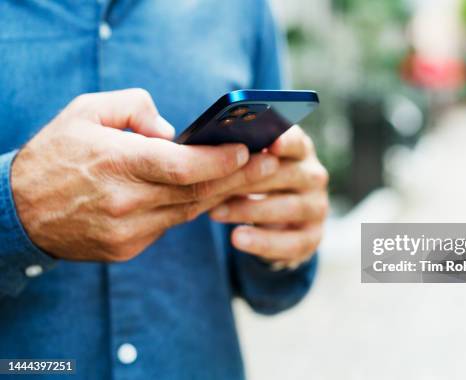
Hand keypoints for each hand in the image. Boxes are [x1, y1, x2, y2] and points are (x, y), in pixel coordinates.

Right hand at [11, 89, 278, 261]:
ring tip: (251, 177)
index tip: (248, 150)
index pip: (181, 167)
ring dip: (221, 194)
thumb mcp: (86, 111)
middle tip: (272, 164)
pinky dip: (189, 208)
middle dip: (239, 178)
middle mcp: (124, 202)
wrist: (17, 211)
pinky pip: (169, 226)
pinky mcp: (126, 248)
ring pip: (188, 212)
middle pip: (196, 192)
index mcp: (115, 163)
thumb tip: (173, 132)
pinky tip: (211, 194)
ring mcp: (127, 231)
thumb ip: (134, 108)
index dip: (219, 161)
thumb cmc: (56, 154)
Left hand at [209, 126, 328, 268]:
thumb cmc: (253, 182)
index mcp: (299, 150)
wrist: (271, 223)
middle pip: (288, 174)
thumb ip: (240, 155)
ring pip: (288, 207)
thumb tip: (211, 150)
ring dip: (249, 210)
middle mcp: (313, 176)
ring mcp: (316, 207)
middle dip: (250, 180)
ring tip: (216, 213)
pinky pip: (291, 242)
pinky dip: (263, 242)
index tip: (271, 144)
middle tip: (214, 184)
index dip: (285, 142)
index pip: (297, 142)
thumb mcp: (249, 166)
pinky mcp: (312, 237)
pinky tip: (237, 238)